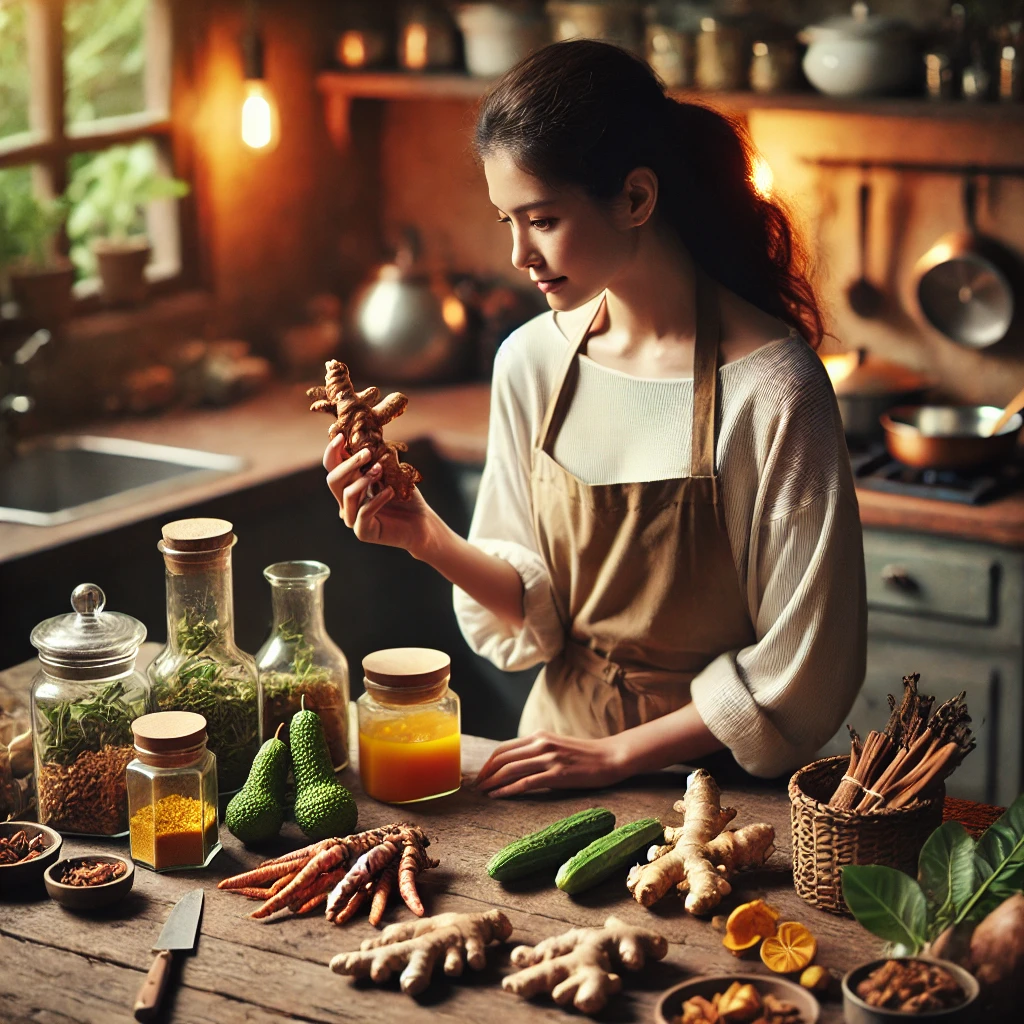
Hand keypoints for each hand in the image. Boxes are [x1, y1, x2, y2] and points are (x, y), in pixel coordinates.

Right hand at [323, 435, 440, 554]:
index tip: (342, 436)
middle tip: (367, 453)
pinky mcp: (363, 532)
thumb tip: (369, 434)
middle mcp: (346, 502)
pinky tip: (391, 491)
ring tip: (381, 470)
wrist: (421, 522)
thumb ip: (377, 458)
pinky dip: (377, 499)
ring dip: (364, 479)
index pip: (332, 467)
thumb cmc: (405, 496)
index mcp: (349, 485)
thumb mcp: (391, 472)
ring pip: (347, 494)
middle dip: (349, 464)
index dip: (333, 451)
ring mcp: (352, 518)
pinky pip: (363, 512)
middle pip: (333, 480)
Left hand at [473, 731, 628, 797]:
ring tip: (483, 793)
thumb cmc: (584, 755)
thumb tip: (516, 765)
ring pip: (510, 770)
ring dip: (493, 783)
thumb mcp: (556, 746)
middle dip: (486, 774)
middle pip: (502, 759)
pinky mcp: (557, 774)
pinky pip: (526, 783)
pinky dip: (508, 790)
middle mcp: (541, 744)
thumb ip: (537, 752)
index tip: (480, 775)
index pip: (503, 748)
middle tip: (476, 787)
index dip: (488, 763)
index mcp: (539, 736)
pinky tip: (499, 796)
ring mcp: (549, 758)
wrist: (611, 757)